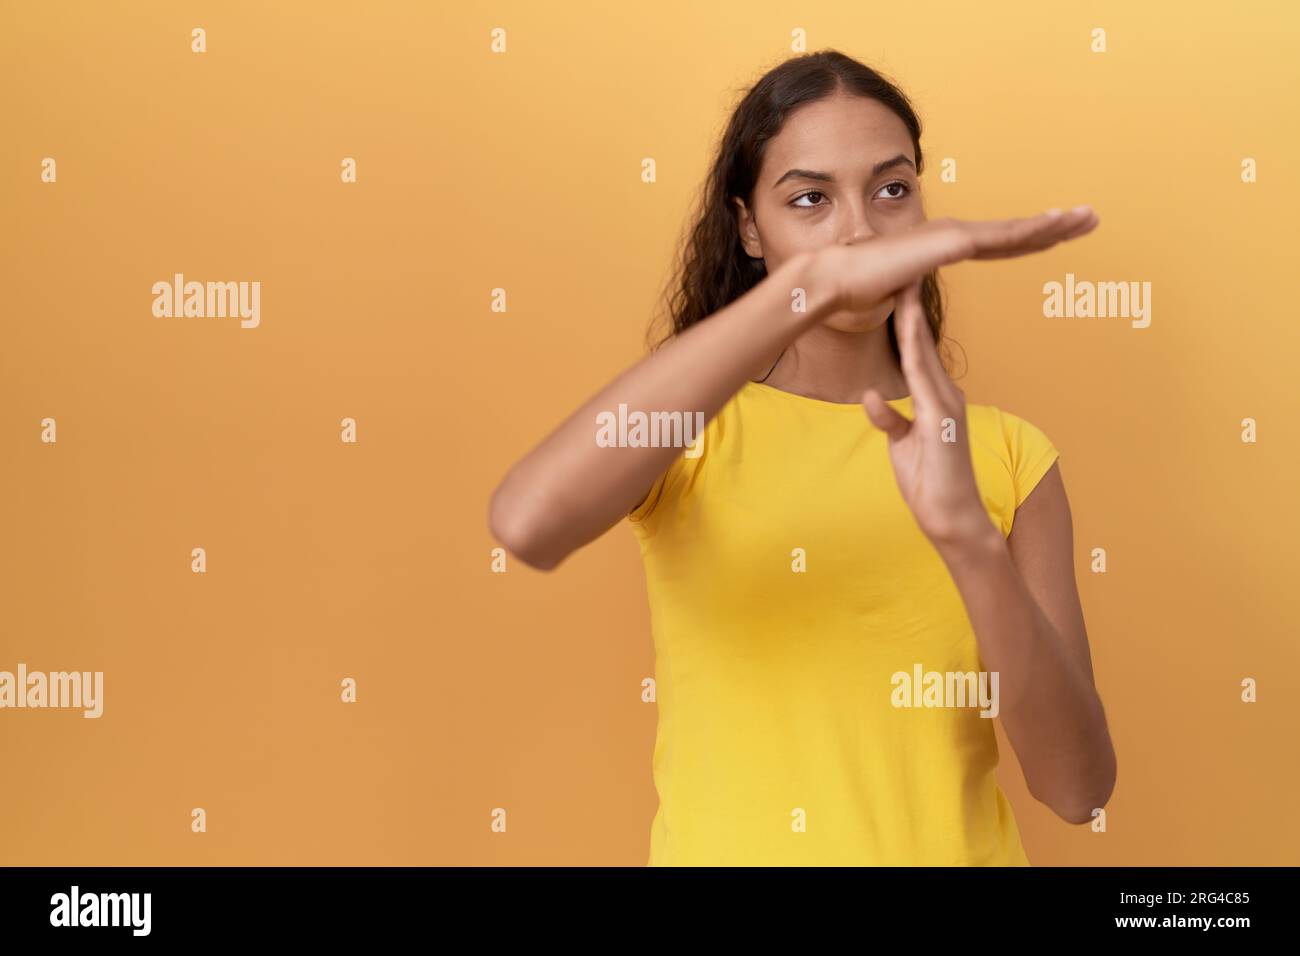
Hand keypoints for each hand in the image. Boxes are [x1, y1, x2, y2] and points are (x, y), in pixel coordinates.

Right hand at [818, 206, 1098, 315]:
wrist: (834, 280)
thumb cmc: (855, 292)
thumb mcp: (895, 296)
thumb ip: (909, 294)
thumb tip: (903, 301)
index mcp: (942, 246)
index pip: (997, 244)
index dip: (1029, 238)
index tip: (1057, 231)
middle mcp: (953, 235)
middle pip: (1015, 233)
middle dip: (1055, 224)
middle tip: (1088, 216)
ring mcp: (954, 235)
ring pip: (1016, 230)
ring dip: (1056, 222)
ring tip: (1088, 216)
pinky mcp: (952, 242)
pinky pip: (1003, 237)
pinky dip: (1034, 229)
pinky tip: (1059, 225)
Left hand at [862, 281, 993, 549]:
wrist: (952, 518)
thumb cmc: (929, 481)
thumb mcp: (902, 443)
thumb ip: (890, 418)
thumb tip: (874, 396)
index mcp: (935, 396)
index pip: (916, 349)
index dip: (905, 317)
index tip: (894, 285)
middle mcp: (944, 395)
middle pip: (922, 343)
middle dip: (910, 307)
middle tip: (902, 267)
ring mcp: (946, 409)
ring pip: (924, 359)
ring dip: (912, 325)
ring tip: (903, 291)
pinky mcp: (942, 427)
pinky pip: (922, 391)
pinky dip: (911, 365)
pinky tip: (901, 340)